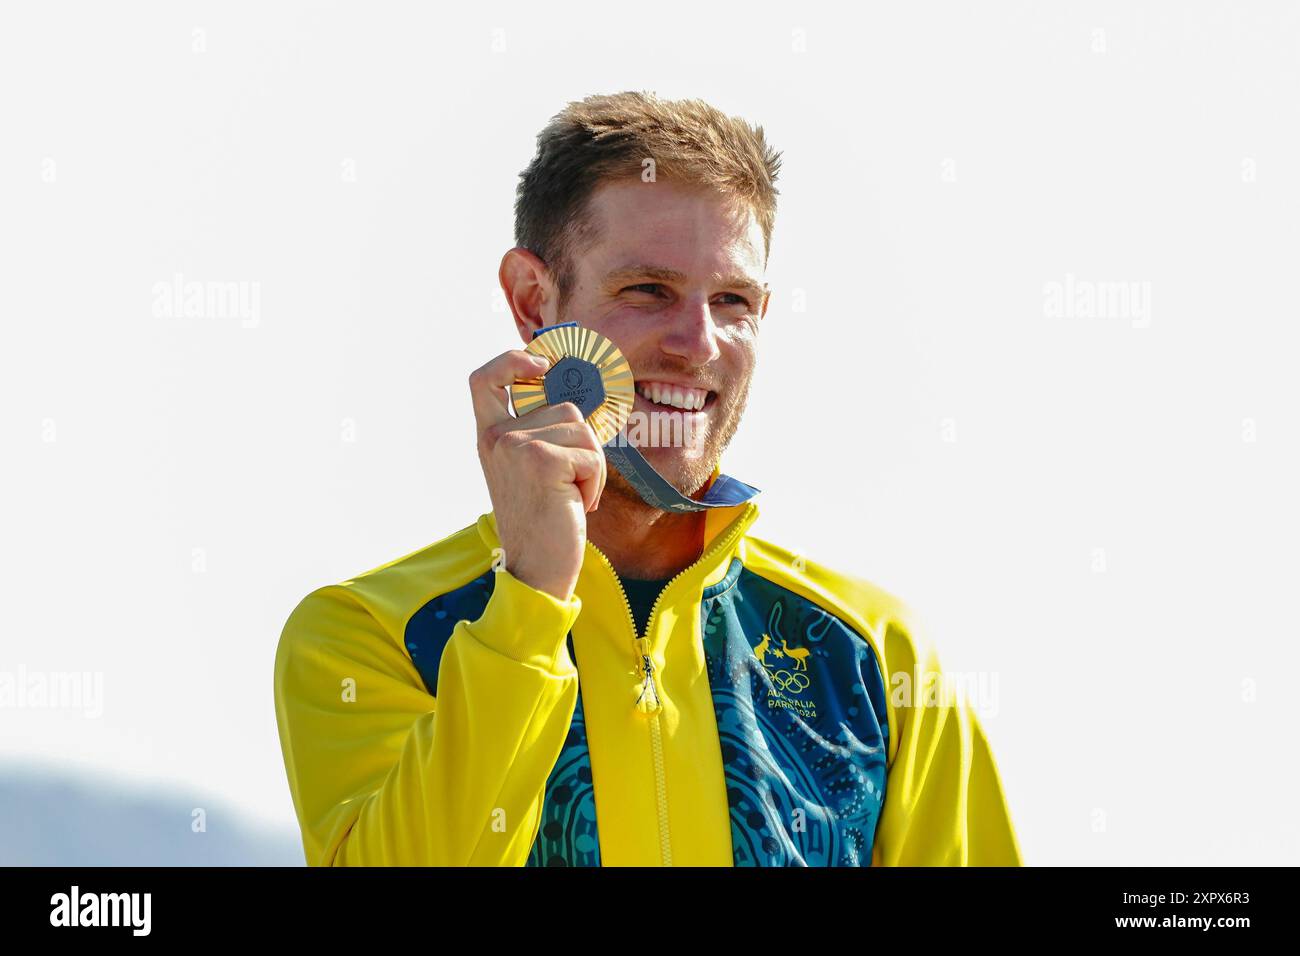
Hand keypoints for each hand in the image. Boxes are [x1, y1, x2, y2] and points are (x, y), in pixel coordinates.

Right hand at [469, 349, 607, 600]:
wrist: (536, 571)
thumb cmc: (543, 522)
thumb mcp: (529, 470)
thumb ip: (538, 433)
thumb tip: (573, 396)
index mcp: (489, 438)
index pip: (483, 379)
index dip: (511, 360)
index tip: (539, 363)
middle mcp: (496, 437)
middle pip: (564, 406)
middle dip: (583, 443)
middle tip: (569, 484)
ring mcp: (516, 446)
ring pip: (583, 428)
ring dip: (591, 464)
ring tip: (570, 496)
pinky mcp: (543, 460)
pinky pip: (593, 455)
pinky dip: (595, 482)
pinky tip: (575, 506)